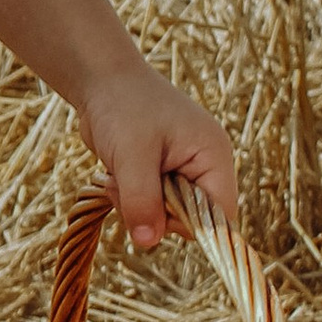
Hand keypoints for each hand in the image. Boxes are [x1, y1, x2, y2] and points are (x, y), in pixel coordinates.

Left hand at [79, 63, 237, 249]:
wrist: (101, 80)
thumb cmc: (122, 107)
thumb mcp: (131, 156)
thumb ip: (142, 200)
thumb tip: (148, 242)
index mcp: (213, 156)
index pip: (220, 214)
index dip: (192, 226)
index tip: (155, 219)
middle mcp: (204, 166)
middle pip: (191, 218)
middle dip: (154, 212)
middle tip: (125, 188)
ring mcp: (182, 171)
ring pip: (165, 215)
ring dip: (137, 205)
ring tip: (117, 178)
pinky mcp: (160, 175)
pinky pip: (150, 204)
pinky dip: (129, 197)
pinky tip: (115, 176)